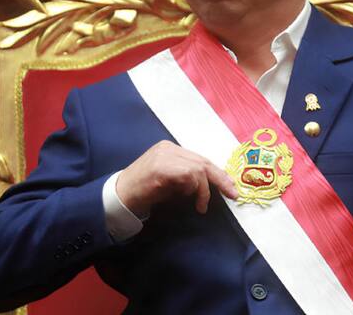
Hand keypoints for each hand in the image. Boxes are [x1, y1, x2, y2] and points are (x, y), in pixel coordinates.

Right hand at [115, 141, 237, 215]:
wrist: (120, 196)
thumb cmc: (144, 191)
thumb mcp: (169, 181)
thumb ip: (186, 177)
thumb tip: (210, 185)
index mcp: (170, 149)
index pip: (200, 159)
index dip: (217, 173)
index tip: (230, 186)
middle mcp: (168, 148)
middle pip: (202, 161)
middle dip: (220, 179)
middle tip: (232, 193)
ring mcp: (164, 156)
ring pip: (198, 168)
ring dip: (204, 190)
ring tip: (200, 205)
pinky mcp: (161, 167)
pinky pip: (188, 174)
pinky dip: (194, 188)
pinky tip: (189, 198)